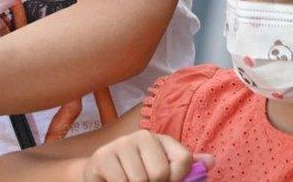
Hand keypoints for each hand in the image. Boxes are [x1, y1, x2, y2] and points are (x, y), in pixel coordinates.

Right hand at [82, 129, 213, 181]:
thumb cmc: (137, 176)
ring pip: (140, 179)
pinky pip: (122, 180)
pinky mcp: (102, 156)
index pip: (183, 158)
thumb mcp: (164, 173)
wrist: (101, 176)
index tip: (167, 180)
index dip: (177, 178)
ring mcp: (120, 144)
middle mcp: (141, 136)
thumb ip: (186, 168)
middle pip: (160, 172)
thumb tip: (211, 160)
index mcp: (161, 140)